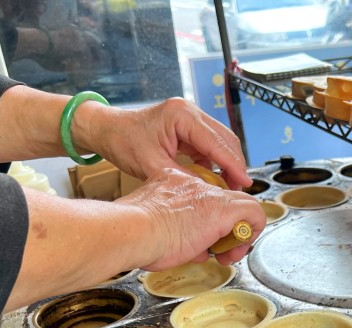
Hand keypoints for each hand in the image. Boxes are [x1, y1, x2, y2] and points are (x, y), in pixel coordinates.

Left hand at [88, 98, 250, 189]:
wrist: (106, 130)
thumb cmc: (122, 142)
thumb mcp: (152, 166)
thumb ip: (183, 177)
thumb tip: (208, 192)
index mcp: (181, 115)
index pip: (216, 142)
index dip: (233, 164)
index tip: (244, 183)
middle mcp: (189, 112)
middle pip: (225, 139)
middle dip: (234, 164)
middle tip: (239, 188)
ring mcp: (190, 118)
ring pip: (220, 142)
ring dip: (226, 163)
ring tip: (228, 186)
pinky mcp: (188, 127)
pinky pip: (209, 145)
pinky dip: (214, 161)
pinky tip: (215, 178)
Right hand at [118, 168, 264, 269]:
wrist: (132, 231)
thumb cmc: (133, 234)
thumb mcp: (150, 224)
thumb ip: (169, 228)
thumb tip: (188, 246)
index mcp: (171, 181)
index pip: (201, 198)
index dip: (207, 222)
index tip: (202, 240)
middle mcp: (192, 182)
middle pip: (221, 203)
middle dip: (223, 231)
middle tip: (218, 252)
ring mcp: (209, 194)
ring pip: (239, 207)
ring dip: (236, 236)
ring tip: (225, 255)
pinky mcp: (224, 208)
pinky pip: (254, 212)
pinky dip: (252, 232)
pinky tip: (236, 250)